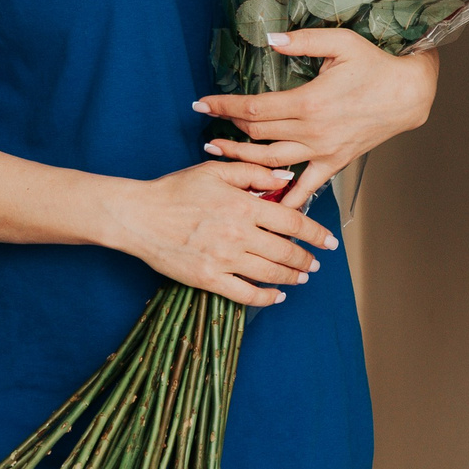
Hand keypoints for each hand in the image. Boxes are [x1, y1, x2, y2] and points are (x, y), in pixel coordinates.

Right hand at [101, 160, 340, 308]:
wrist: (139, 216)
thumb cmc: (175, 190)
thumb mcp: (215, 170)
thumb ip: (253, 172)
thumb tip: (286, 178)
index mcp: (243, 206)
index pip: (292, 222)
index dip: (316, 233)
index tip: (329, 241)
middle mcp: (239, 235)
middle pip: (286, 252)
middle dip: (307, 259)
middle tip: (315, 262)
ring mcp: (224, 260)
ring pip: (271, 274)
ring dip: (292, 277)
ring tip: (301, 276)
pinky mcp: (209, 279)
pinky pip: (246, 295)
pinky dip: (266, 298)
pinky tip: (275, 295)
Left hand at [195, 26, 438, 210]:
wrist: (407, 95)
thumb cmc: (374, 65)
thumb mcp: (340, 42)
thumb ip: (302, 40)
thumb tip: (270, 38)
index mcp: (308, 101)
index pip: (254, 108)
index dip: (224, 106)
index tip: (202, 103)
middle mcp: (312, 131)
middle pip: (257, 136)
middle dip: (228, 131)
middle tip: (208, 128)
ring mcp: (323, 151)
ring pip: (272, 163)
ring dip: (243, 161)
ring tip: (220, 156)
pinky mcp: (334, 162)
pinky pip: (306, 188)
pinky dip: (284, 198)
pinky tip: (263, 203)